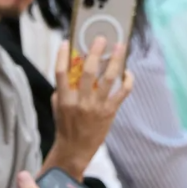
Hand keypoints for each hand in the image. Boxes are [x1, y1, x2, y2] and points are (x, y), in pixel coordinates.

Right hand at [44, 37, 133, 178]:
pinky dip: (127, 80)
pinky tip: (128, 72)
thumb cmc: (66, 125)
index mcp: (64, 98)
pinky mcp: (110, 111)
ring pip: (109, 78)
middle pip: (88, 71)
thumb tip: (71, 68)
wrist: (75, 149)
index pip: (61, 73)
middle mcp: (80, 101)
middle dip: (95, 52)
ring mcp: (97, 106)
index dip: (63, 56)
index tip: (67, 42)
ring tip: (120, 47)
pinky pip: (122, 92)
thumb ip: (62, 89)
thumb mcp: (58, 107)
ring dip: (116, 61)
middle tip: (101, 39)